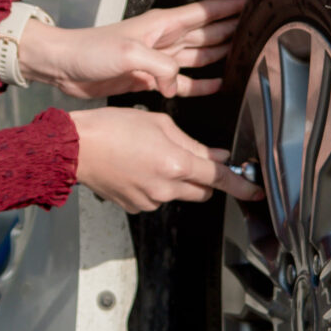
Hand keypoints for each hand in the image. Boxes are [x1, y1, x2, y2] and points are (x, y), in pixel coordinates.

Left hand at [14, 0, 247, 100]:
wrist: (64, 67)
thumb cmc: (91, 52)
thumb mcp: (130, 55)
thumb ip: (162, 68)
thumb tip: (178, 85)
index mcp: (162, 25)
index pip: (204, 12)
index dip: (229, 6)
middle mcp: (164, 39)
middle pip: (207, 32)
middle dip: (231, 29)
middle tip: (257, 28)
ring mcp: (157, 58)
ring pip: (198, 54)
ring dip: (219, 54)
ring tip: (243, 54)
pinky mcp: (149, 78)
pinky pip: (182, 81)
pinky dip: (200, 83)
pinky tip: (217, 84)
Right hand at [71, 106, 262, 212]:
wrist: (75, 148)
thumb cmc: (111, 128)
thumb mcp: (159, 123)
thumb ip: (192, 143)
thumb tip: (216, 156)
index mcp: (175, 164)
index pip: (220, 179)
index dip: (242, 186)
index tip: (255, 190)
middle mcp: (165, 188)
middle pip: (202, 191)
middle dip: (205, 178)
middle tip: (191, 159)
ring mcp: (149, 200)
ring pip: (179, 194)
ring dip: (177, 180)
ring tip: (152, 157)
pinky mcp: (135, 207)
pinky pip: (157, 198)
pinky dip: (156, 186)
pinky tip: (139, 168)